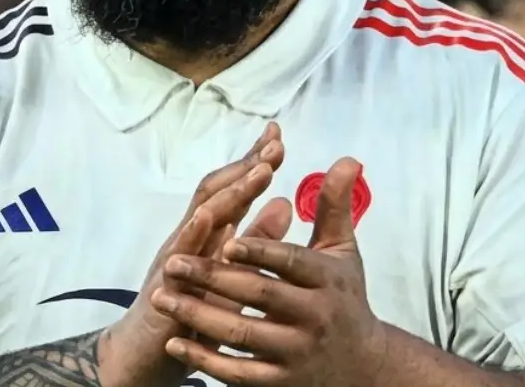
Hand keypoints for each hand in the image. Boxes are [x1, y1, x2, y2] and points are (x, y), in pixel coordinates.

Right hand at [98, 123, 286, 386]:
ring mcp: (176, 258)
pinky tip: (208, 215)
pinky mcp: (166, 283)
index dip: (254, 162)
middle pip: (217, 191)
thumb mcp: (234, 273)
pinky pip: (178, 254)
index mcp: (210, 234)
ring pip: (201, 215)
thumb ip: (256, 240)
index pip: (233, 189)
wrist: (147, 355)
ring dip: (231, 191)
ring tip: (258, 171)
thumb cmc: (193, 313)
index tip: (278, 137)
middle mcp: (190, 238)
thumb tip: (285, 204)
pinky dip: (193, 231)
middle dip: (247, 165)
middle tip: (275, 143)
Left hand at [150, 157, 389, 386]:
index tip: (225, 241)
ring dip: (198, 317)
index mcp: (327, 281)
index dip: (259, 251)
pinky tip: (175, 342)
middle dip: (213, 279)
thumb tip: (346, 159)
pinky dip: (205, 360)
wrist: (363, 365)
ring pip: (242, 335)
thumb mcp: (342, 251)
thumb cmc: (344, 298)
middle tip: (173, 263)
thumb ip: (334, 206)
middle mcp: (314, 317)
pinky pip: (238, 373)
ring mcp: (296, 353)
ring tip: (162, 297)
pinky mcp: (281, 381)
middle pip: (260, 296)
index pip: (290, 263)